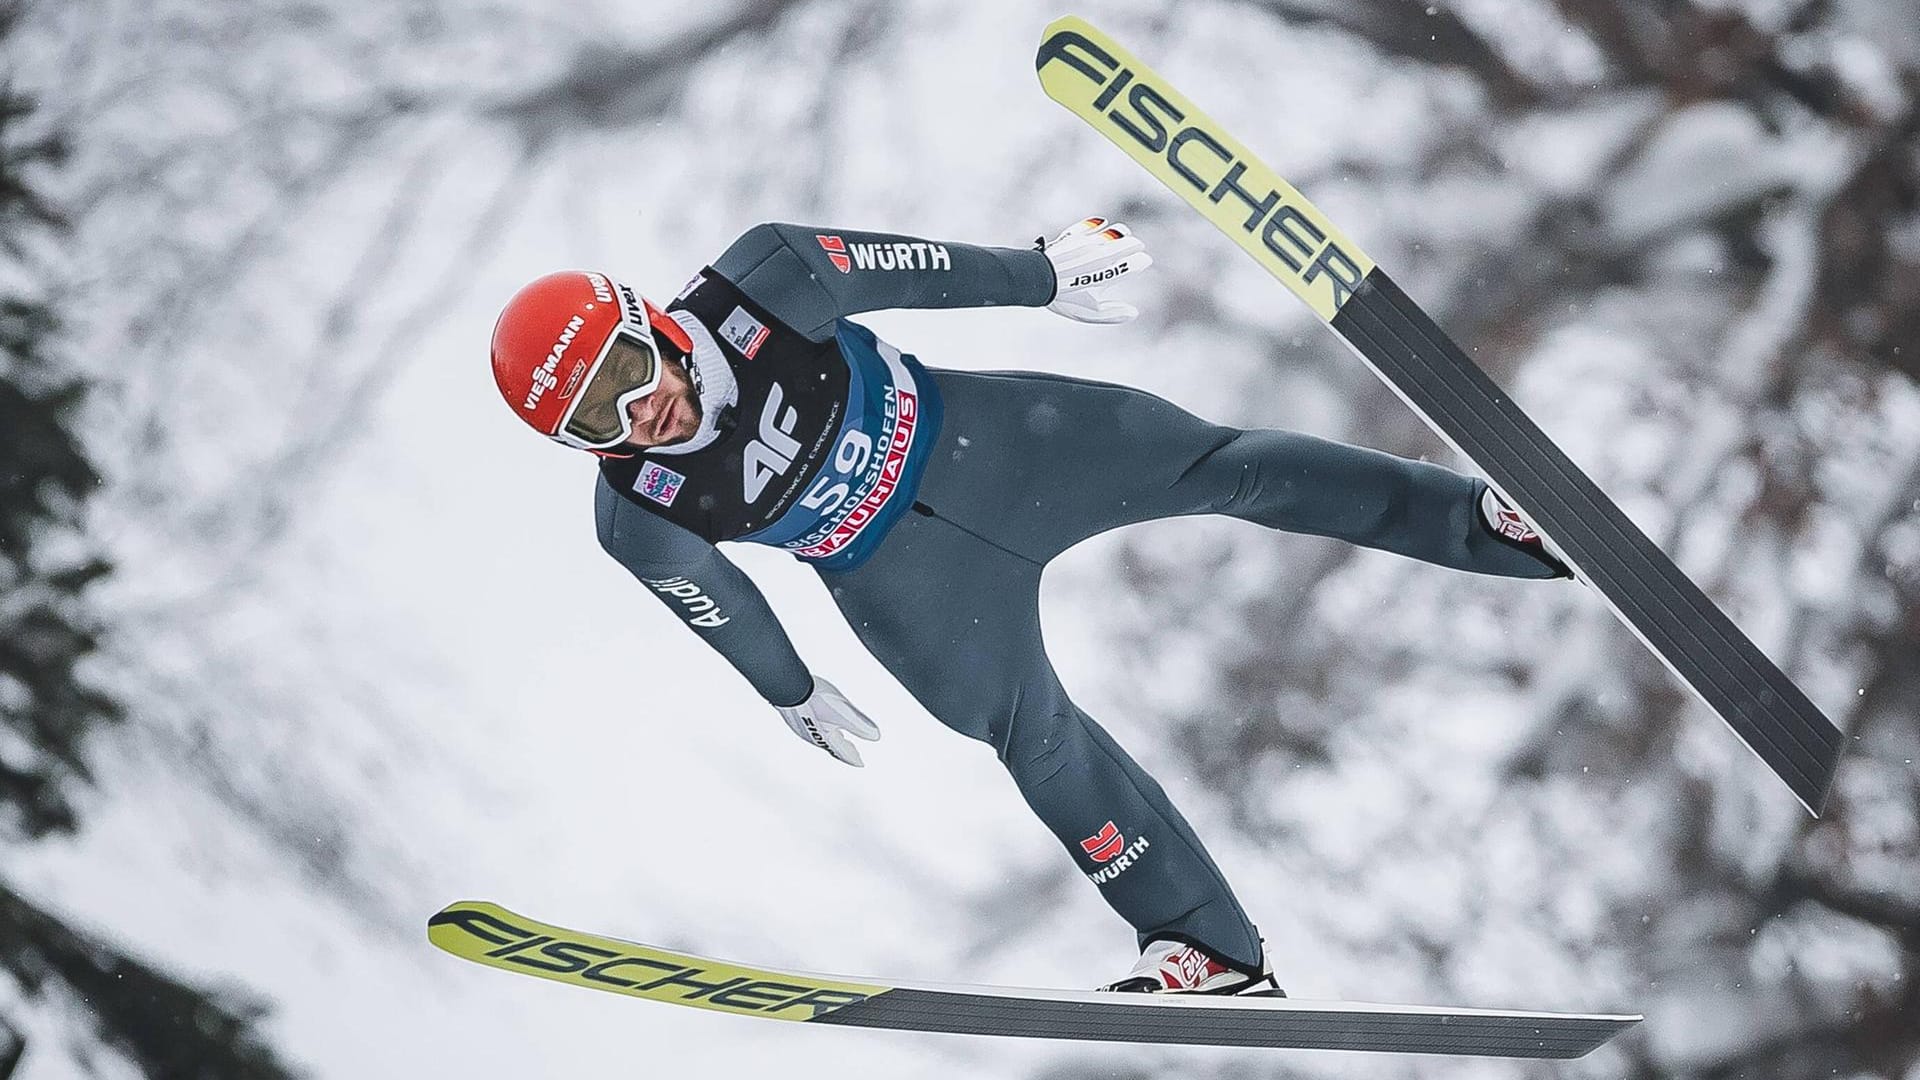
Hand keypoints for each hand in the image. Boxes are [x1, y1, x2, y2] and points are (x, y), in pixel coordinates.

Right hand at [775, 676, 880, 766]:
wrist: (786, 685)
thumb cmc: (813, 697)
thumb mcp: (843, 710)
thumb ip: (860, 724)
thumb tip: (876, 736)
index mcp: (826, 737)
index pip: (843, 752)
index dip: (853, 757)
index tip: (860, 763)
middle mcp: (813, 736)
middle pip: (832, 746)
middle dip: (843, 750)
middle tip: (852, 754)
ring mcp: (801, 727)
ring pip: (820, 738)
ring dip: (831, 740)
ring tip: (838, 738)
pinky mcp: (794, 717)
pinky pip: (810, 728)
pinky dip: (820, 730)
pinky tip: (818, 722)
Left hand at [1038, 217, 1152, 323]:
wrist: (1037, 278)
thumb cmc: (1063, 298)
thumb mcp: (1089, 312)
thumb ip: (1112, 314)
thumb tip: (1133, 313)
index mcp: (1109, 273)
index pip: (1135, 263)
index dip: (1142, 261)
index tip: (1144, 261)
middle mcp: (1102, 255)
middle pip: (1128, 244)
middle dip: (1135, 245)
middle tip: (1138, 247)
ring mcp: (1089, 243)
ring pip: (1113, 232)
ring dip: (1122, 234)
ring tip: (1124, 235)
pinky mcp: (1075, 235)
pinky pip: (1091, 225)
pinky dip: (1098, 224)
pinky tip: (1103, 223)